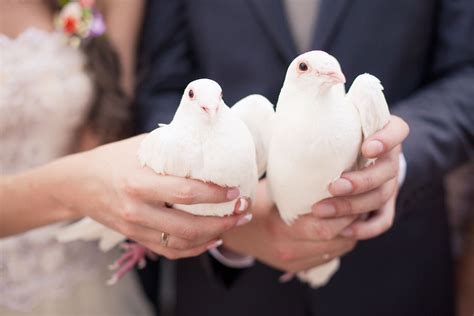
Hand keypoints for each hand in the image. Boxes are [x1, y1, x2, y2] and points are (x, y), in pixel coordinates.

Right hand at [56, 135, 251, 259]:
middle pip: (188, 225)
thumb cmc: (113, 158)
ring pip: (182, 243)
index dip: (215, 195)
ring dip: (214, 236)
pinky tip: (212, 239)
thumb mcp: (141, 145)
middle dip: (223, 221)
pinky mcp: (135, 237)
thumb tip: (209, 138)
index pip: (186, 192)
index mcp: (139, 181)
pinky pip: (169, 251)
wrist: (78, 184)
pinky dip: (194, 249)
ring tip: (234, 224)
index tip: (236, 190)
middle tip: (243, 210)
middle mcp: (137, 209)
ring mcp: (135, 228)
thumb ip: (173, 145)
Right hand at [222, 181, 356, 271]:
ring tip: (358, 209)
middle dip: (355, 219)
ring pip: (338, 250)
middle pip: (337, 239)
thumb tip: (328, 161)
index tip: (355, 190)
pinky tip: (343, 225)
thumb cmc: (252, 203)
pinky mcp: (298, 268)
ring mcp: (295, 262)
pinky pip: (330, 256)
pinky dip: (341, 241)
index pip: (325, 226)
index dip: (346, 209)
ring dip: (353, 231)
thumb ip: (296, 182)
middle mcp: (289, 249)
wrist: (232, 233)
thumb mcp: (270, 189)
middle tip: (363, 199)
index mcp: (280, 229)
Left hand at [312, 115, 409, 239]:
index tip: (366, 147)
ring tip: (321, 210)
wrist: (344, 158)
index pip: (397, 130)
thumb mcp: (332, 121)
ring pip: (381, 196)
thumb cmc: (331, 136)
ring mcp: (389, 183)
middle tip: (333, 186)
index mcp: (382, 132)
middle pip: (387, 171)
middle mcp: (390, 158)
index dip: (387, 139)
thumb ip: (324, 113)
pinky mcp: (384, 205)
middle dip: (361, 181)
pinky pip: (383, 220)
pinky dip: (365, 228)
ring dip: (351, 206)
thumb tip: (302, 102)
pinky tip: (343, 230)